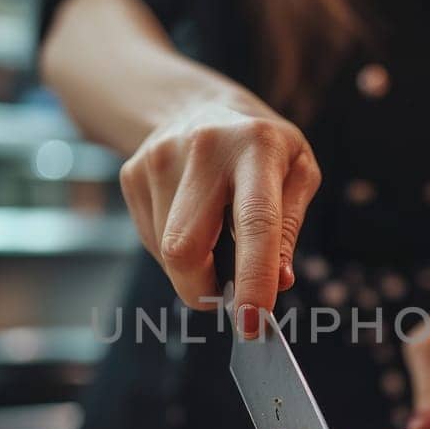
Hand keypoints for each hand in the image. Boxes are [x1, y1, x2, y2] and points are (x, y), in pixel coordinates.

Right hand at [119, 100, 320, 335]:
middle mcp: (202, 148)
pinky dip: (173, 251)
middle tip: (227, 296)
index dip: (253, 279)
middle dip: (203, 290)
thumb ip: (288, 228)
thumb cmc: (260, 147)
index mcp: (255, 146)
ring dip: (193, 268)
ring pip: (166, 253)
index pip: (254, 222)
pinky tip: (190, 220)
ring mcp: (157, 160)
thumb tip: (278, 281)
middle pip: (185, 249)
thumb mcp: (297, 172)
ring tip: (213, 233)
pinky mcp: (131, 174)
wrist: (195, 105)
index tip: (252, 323)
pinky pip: (151, 241)